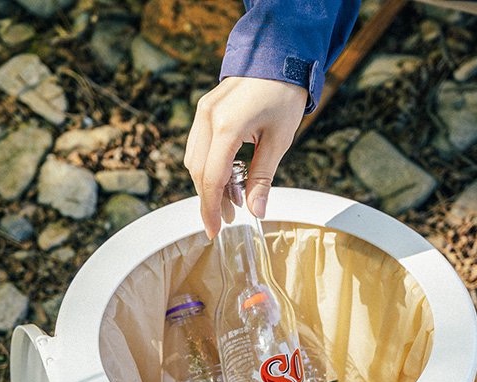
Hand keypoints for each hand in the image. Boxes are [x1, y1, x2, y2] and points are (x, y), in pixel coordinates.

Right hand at [184, 77, 307, 238]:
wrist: (278, 56)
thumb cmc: (282, 95)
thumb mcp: (278, 141)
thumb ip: (262, 178)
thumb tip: (256, 211)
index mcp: (226, 127)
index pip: (211, 179)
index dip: (211, 209)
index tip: (214, 231)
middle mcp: (208, 119)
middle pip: (198, 173)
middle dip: (209, 201)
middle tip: (225, 221)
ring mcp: (202, 113)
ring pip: (194, 161)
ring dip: (209, 185)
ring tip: (232, 200)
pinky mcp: (204, 111)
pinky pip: (198, 147)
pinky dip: (208, 167)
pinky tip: (227, 178)